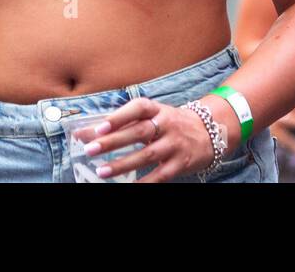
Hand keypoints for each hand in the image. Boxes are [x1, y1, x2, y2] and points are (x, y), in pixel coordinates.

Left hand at [75, 97, 223, 182]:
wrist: (210, 132)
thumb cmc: (170, 123)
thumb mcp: (152, 116)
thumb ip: (122, 122)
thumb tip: (84, 131)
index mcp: (157, 109)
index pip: (137, 108)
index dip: (119, 116)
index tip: (99, 127)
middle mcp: (166, 125)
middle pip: (138, 132)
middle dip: (113, 141)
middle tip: (91, 149)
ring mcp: (174, 145)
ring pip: (147, 155)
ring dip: (123, 164)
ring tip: (102, 171)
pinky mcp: (180, 164)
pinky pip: (160, 175)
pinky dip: (144, 182)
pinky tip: (128, 187)